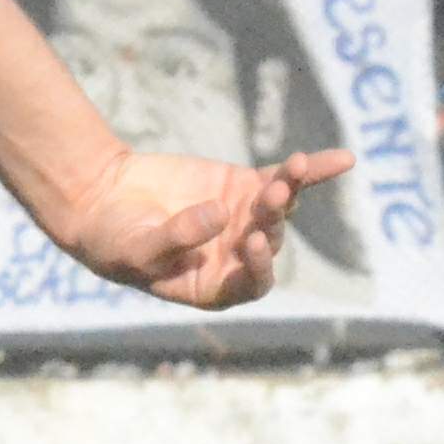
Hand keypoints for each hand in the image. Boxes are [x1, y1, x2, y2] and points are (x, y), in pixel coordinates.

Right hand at [47, 145, 350, 307]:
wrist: (100, 198)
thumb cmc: (111, 237)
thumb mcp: (137, 248)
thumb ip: (176, 237)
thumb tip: (220, 216)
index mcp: (211, 284)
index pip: (250, 284)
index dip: (258, 267)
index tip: (251, 241)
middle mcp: (234, 255)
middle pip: (267, 240)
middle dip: (271, 219)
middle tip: (269, 196)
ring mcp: (243, 219)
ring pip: (280, 208)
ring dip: (290, 190)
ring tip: (291, 168)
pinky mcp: (244, 187)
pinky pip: (285, 179)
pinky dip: (312, 170)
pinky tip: (343, 160)